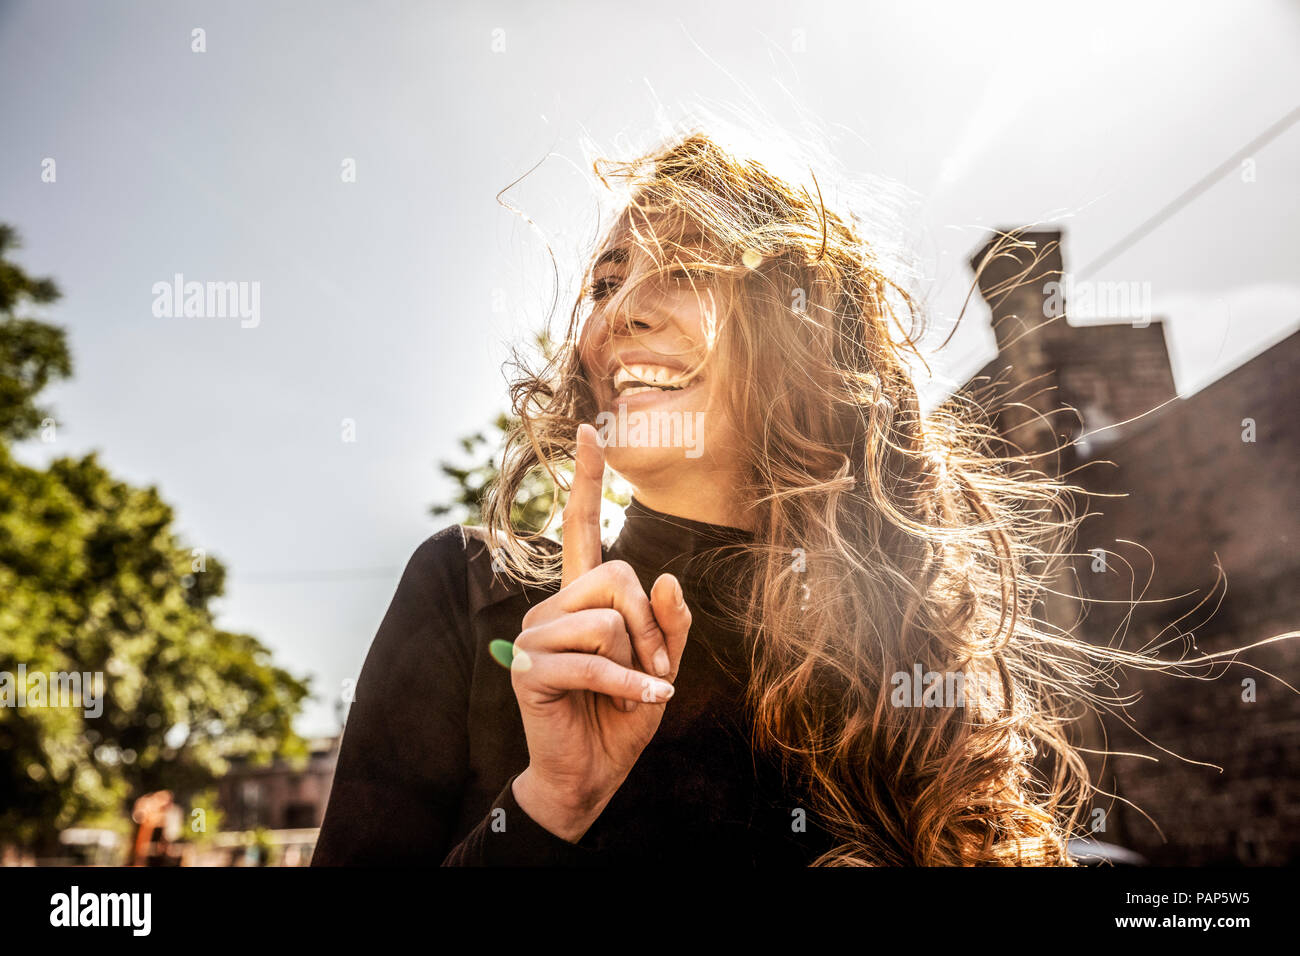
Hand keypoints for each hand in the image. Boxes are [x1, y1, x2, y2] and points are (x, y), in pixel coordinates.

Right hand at [508, 423, 691, 841]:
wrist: (592, 773)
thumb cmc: (624, 714)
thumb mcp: (662, 665)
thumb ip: (670, 624)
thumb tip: (668, 578)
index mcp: (582, 599)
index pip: (581, 527)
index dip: (588, 480)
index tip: (591, 429)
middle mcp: (553, 607)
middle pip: (616, 576)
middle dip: (650, 625)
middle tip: (656, 666)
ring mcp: (535, 636)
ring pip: (606, 619)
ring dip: (637, 661)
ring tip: (636, 689)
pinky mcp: (527, 669)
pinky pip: (593, 660)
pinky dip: (627, 686)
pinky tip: (636, 702)